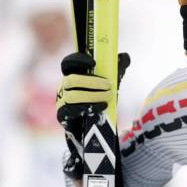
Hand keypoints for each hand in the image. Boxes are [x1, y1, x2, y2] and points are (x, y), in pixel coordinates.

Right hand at [56, 52, 129, 178]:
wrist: (97, 129)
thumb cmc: (101, 102)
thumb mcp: (111, 85)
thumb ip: (116, 70)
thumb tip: (125, 56)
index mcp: (73, 76)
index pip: (68, 64)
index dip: (77, 60)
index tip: (94, 63)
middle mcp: (64, 88)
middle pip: (70, 80)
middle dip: (91, 81)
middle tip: (110, 85)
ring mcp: (62, 103)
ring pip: (71, 95)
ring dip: (92, 95)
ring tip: (109, 97)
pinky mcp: (64, 118)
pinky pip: (70, 111)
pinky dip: (88, 107)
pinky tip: (102, 106)